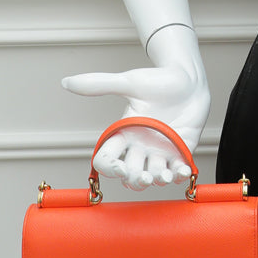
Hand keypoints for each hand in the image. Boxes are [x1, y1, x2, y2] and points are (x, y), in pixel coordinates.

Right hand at [62, 28, 209, 190]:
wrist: (190, 77)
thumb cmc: (159, 79)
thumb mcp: (130, 82)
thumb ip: (100, 84)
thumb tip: (67, 82)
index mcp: (124, 133)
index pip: (106, 159)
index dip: (109, 168)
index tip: (120, 167)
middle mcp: (140, 146)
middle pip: (129, 175)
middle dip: (135, 180)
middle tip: (145, 176)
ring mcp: (160, 150)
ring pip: (152, 176)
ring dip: (157, 180)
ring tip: (166, 174)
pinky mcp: (181, 149)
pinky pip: (177, 170)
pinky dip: (180, 175)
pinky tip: (183, 170)